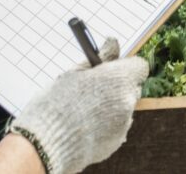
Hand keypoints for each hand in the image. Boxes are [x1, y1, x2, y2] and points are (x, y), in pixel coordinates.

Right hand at [9, 38, 147, 173]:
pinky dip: (106, 125)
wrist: (47, 144)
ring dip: (111, 106)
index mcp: (120, 80)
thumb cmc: (58, 103)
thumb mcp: (76, 72)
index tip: (110, 68)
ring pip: (123, 108)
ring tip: (83, 111)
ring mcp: (124, 124)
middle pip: (131, 87)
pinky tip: (84, 126)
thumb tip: (112, 42)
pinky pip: (116, 127)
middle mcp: (127, 102)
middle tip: (94, 88)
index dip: (124, 66)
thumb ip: (101, 57)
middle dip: (117, 86)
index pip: (138, 66)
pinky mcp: (116, 142)